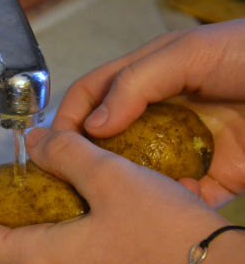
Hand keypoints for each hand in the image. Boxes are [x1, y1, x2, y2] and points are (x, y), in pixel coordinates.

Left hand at [0, 128, 239, 263]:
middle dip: (3, 222)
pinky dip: (64, 261)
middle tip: (25, 191)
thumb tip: (34, 141)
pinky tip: (94, 239)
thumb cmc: (166, 232)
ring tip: (63, 209)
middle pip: (2, 258)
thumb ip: (65, 152)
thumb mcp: (113, 177)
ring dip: (36, 240)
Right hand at [52, 20, 244, 206]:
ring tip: (108, 206)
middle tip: (69, 185)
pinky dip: (170, 204)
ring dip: (126, 189)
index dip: (69, 118)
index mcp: (145, 80)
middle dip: (88, 161)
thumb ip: (135, 83)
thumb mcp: (187, 52)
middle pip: (109, 141)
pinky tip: (163, 211)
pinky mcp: (210, 176)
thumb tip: (92, 126)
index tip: (53, 146)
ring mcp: (182, 148)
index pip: (92, 95)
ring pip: (140, 174)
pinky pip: (180, 195)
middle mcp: (157, 116)